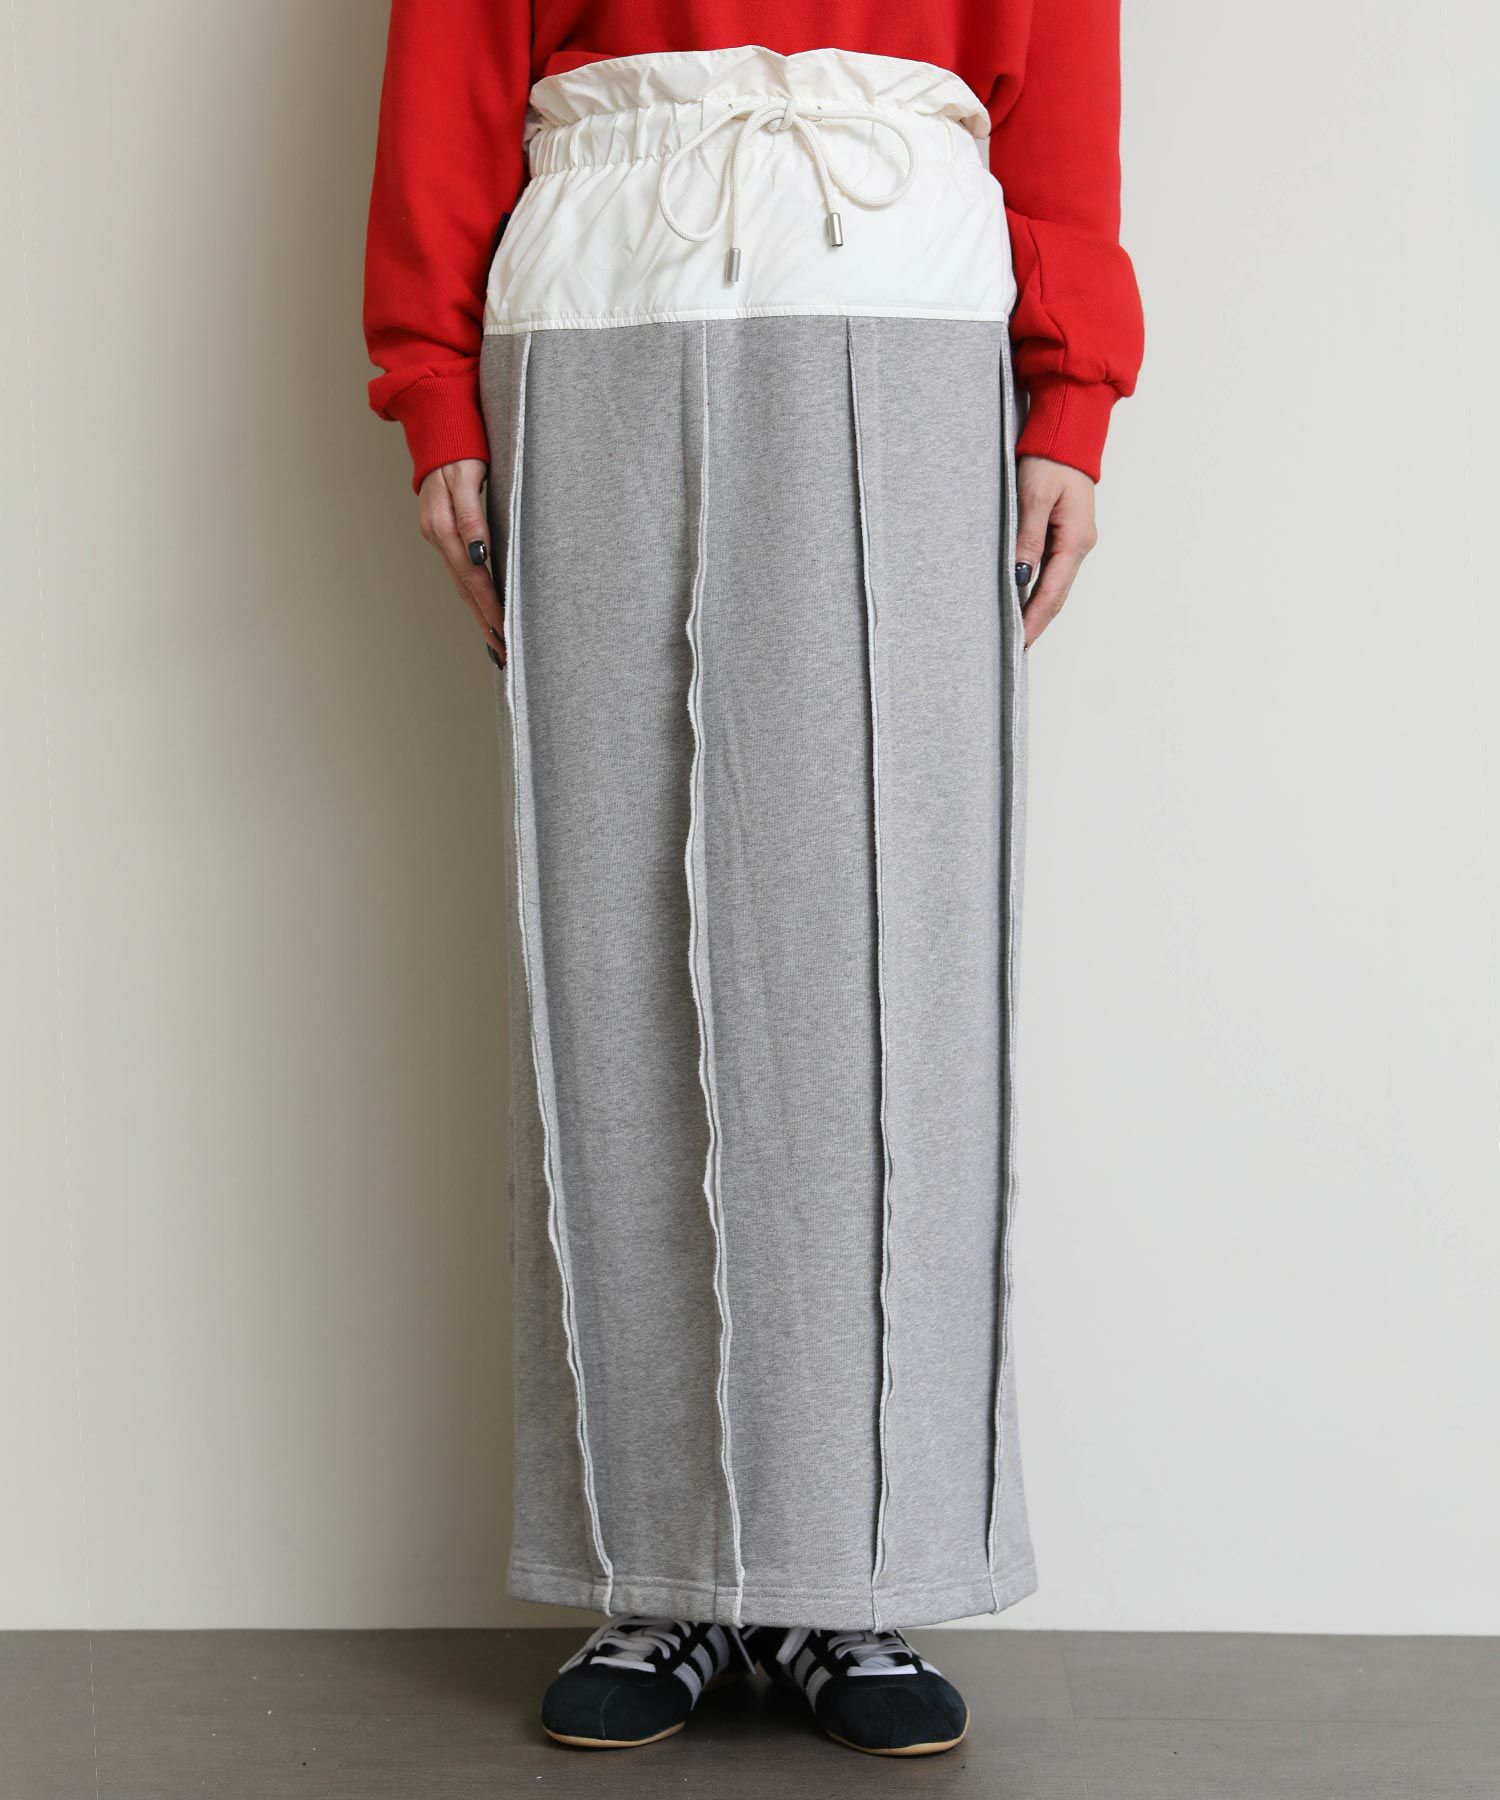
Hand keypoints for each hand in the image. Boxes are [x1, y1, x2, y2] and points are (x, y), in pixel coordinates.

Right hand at [418, 459, 506, 665]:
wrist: (438, 421)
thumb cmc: (462, 444)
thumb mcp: (469, 476)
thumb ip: (472, 516)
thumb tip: (478, 554)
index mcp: (444, 522)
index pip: (472, 574)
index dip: (489, 603)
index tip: (505, 629)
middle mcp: (437, 532)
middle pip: (465, 585)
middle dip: (485, 619)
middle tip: (504, 652)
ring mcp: (436, 532)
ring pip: (460, 581)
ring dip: (478, 613)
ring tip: (495, 642)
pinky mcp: (440, 531)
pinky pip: (456, 569)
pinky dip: (470, 593)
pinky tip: (482, 611)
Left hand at [1014, 456, 1098, 647]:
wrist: (1067, 433)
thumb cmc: (1050, 458)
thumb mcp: (1034, 496)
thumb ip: (1028, 537)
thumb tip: (1021, 575)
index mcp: (1075, 538)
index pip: (1053, 590)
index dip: (1035, 618)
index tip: (1020, 641)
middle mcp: (1080, 543)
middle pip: (1057, 593)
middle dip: (1038, 621)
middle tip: (1017, 647)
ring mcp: (1076, 539)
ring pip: (1056, 583)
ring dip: (1039, 608)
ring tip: (1020, 631)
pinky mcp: (1068, 533)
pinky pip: (1054, 569)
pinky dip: (1041, 589)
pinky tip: (1026, 600)